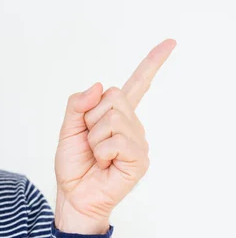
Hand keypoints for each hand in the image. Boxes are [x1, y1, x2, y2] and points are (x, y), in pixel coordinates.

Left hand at [54, 39, 176, 233]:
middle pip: (112, 96)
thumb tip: (98, 86)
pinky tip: (105, 164)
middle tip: (89, 141)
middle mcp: (131, 125)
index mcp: (115, 115)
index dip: (152, 63)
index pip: (137, 85)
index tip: (170, 43)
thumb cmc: (73, 165)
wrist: (73, 195)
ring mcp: (138, 141)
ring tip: (97, 155)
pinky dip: (101, 152)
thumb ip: (78, 105)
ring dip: (94, 138)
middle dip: (90, 118)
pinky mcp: (139, 159)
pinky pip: (116, 140)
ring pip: (112, 118)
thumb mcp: (68, 129)